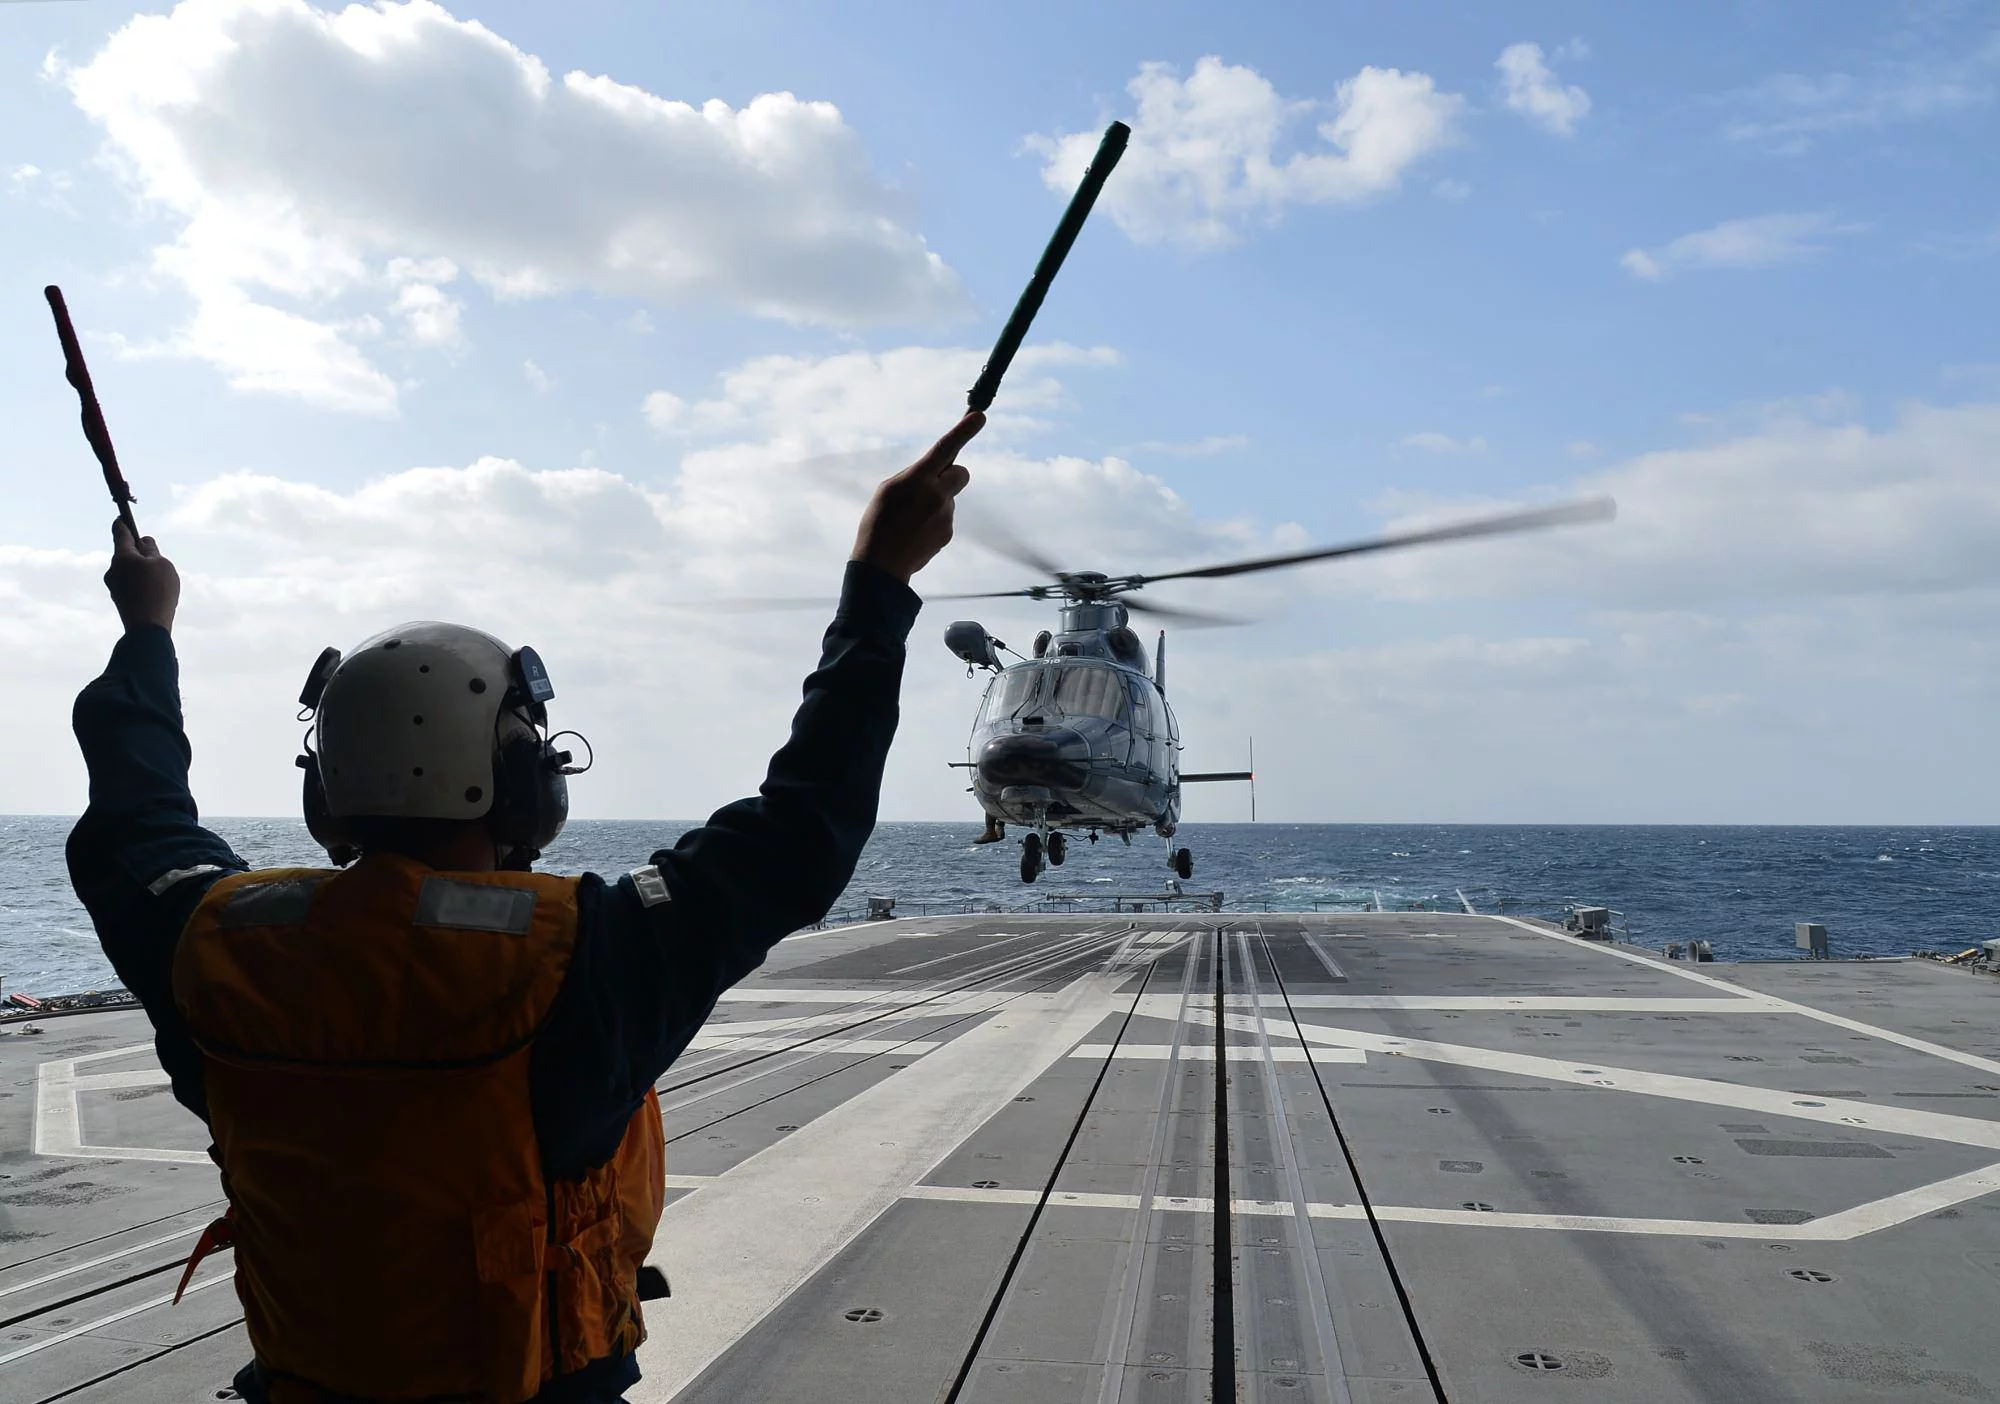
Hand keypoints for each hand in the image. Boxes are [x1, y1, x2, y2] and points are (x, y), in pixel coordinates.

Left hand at [104, 518, 179, 634]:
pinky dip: (140, 584)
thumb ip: (152, 550)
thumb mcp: (162, 564)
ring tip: (161, 582)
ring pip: (128, 571)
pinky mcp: (119, 600)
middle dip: (139, 552)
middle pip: (125, 553)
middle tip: (157, 558)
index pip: (119, 532)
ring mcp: (114, 586)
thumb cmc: (157, 591)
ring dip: (141, 570)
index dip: (123, 523)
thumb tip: (143, 541)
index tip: (122, 517)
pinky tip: (155, 595)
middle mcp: (113, 569)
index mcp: (121, 556)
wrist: (147, 628)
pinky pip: (130, 585)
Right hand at [850, 411, 982, 583]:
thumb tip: (934, 474)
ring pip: (949, 498)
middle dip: (952, 474)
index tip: (979, 416)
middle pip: (961, 472)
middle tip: (932, 484)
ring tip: (910, 519)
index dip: (964, 431)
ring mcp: (945, 516)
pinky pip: (945, 518)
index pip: (945, 449)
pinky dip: (933, 521)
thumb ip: (914, 477)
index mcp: (918, 479)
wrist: (882, 564)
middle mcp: (936, 495)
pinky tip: (915, 532)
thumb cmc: (878, 522)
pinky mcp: (948, 533)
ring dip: (935, 503)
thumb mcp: (888, 489)